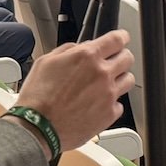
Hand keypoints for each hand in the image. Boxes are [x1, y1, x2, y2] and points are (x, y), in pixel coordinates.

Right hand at [17, 30, 133, 149]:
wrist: (37, 128)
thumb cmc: (37, 98)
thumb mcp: (46, 62)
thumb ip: (68, 50)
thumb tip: (79, 48)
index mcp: (87, 57)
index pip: (117, 39)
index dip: (121, 37)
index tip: (121, 39)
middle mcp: (102, 74)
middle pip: (127, 58)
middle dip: (121, 57)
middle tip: (112, 62)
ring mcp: (108, 95)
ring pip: (128, 80)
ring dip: (119, 79)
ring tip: (105, 84)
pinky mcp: (109, 114)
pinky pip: (119, 104)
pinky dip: (111, 103)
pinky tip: (97, 104)